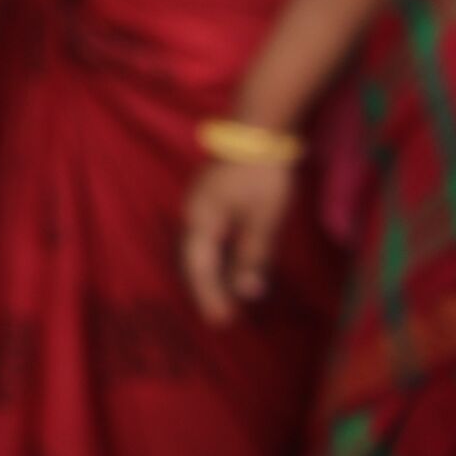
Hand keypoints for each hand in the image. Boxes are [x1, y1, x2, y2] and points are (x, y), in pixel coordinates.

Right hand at [182, 156, 296, 326]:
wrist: (257, 133)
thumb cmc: (261, 176)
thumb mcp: (263, 219)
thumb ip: (252, 256)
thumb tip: (246, 293)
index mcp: (200, 220)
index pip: (199, 268)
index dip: (209, 296)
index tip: (222, 322)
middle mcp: (192, 215)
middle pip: (193, 261)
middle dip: (206, 290)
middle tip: (222, 318)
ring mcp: (198, 206)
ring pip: (199, 250)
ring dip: (210, 275)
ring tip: (223, 300)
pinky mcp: (210, 201)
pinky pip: (207, 238)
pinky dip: (215, 258)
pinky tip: (227, 268)